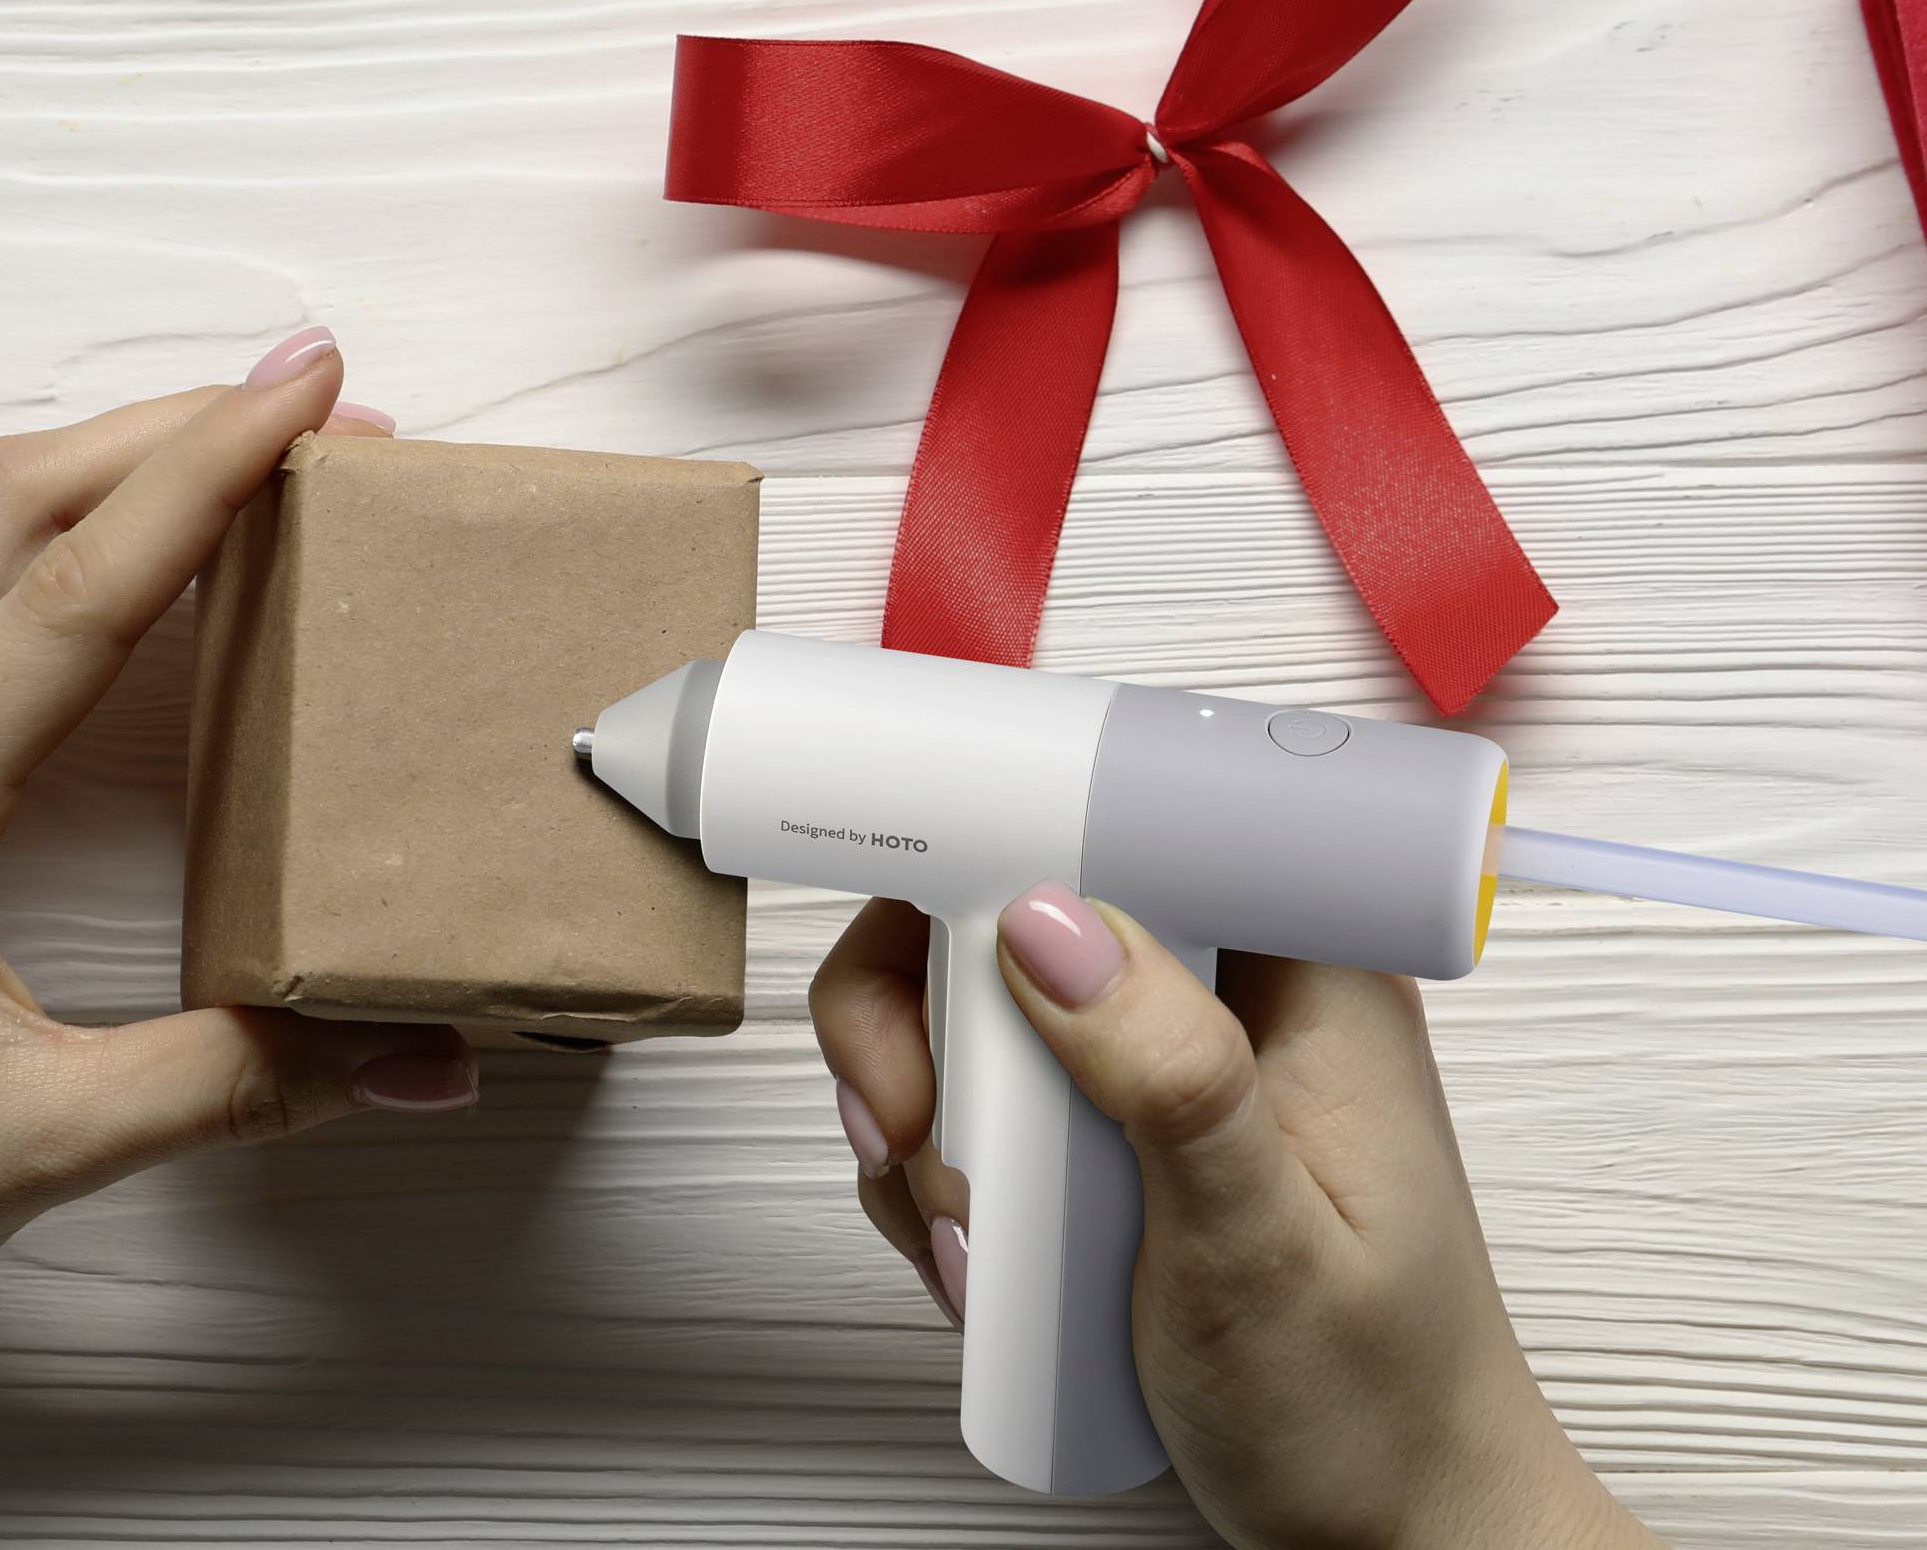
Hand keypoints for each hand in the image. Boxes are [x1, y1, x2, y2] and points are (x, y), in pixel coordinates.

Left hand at [0, 331, 472, 1549]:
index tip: (312, 392)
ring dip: (108, 460)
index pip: (72, 593)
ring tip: (244, 441)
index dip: (204, 475)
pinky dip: (55, 525)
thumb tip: (425, 1051)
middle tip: (317, 397)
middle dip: (169, 425)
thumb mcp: (50, 1145)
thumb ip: (249, 1079)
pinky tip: (130, 547)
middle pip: (7, 503)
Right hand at [813, 891, 1663, 1548]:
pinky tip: (974, 1252)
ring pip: (976, 1010)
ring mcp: (1163, 1065)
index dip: (999, 843)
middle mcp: (1225, 997)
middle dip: (925, 1022)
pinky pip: (984, 1099)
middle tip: (907, 1125)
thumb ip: (1169, 1077)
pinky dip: (942, 1167)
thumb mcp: (1263, 1248)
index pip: (1126, 822)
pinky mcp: (1117, 1132)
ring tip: (966, 1231)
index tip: (919, 929)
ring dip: (927, 1114)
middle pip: (1013, 912)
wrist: (1391, 1538)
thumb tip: (1051, 920)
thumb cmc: (1376, 1409)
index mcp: (1299, 972)